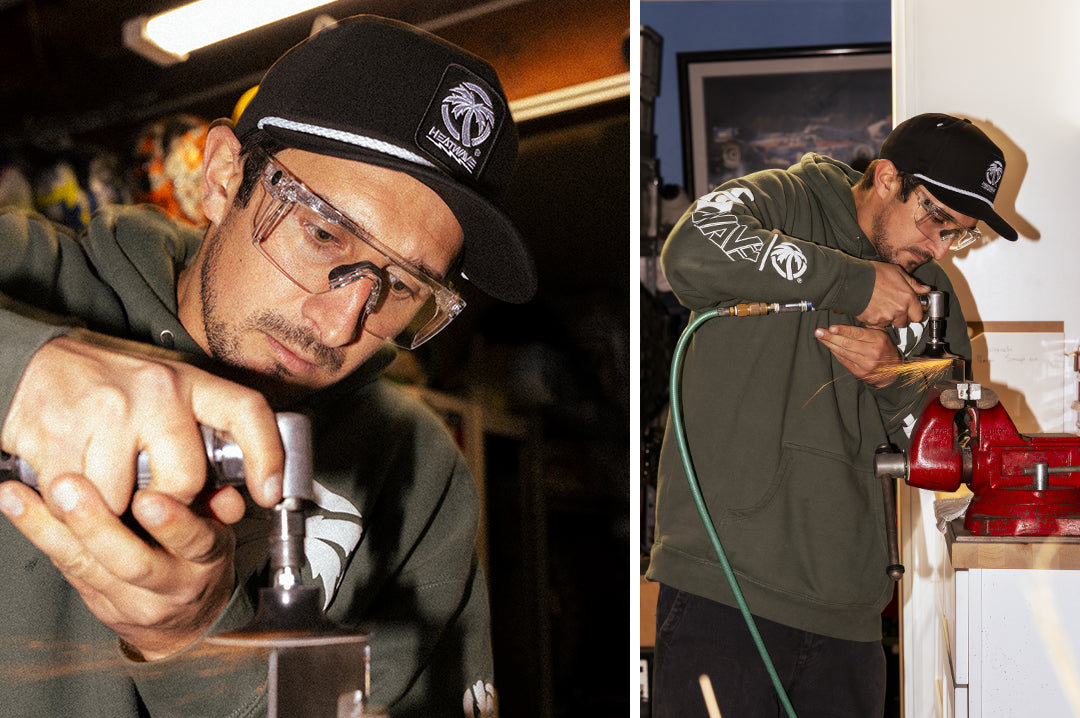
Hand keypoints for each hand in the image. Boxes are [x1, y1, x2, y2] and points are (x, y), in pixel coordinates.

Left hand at [0, 474, 236, 659]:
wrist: (185, 624)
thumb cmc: (201, 561)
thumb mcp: (223, 532)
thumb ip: (218, 506)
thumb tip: (221, 487)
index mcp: (207, 560)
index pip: (195, 543)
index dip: (174, 524)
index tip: (150, 499)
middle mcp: (169, 585)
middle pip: (132, 563)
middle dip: (98, 525)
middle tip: (69, 488)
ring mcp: (130, 599)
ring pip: (87, 567)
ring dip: (49, 528)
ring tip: (19, 496)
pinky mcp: (96, 602)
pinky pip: (63, 567)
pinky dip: (36, 532)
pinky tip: (13, 503)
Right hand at [1, 331, 283, 514]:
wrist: (35, 361)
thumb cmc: (110, 390)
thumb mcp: (167, 403)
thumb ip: (199, 449)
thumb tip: (228, 508)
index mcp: (188, 380)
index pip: (247, 411)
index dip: (267, 456)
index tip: (268, 492)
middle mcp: (155, 388)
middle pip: (185, 480)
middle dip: (167, 503)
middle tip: (147, 494)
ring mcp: (107, 409)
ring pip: (125, 501)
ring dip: (111, 508)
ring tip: (103, 481)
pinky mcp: (58, 432)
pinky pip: (76, 502)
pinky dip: (73, 507)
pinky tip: (74, 479)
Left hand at [814, 324, 901, 387]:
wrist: (893, 371)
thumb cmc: (885, 349)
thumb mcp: (883, 335)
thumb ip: (868, 328)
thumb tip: (851, 320)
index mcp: (878, 340)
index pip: (857, 334)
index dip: (843, 331)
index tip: (831, 328)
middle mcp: (872, 352)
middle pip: (847, 343)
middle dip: (831, 337)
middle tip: (819, 332)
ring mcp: (865, 364)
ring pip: (843, 352)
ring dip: (829, 344)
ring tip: (820, 337)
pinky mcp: (859, 372)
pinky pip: (844, 360)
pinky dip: (835, 352)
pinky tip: (829, 346)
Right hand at [857, 262, 928, 328]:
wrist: (852, 280)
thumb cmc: (873, 274)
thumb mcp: (897, 272)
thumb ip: (913, 283)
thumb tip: (925, 289)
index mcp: (908, 298)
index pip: (918, 316)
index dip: (915, 313)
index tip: (912, 311)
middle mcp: (899, 310)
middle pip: (904, 323)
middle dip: (901, 317)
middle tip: (893, 307)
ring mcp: (885, 317)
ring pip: (890, 324)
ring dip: (887, 318)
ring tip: (880, 306)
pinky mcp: (873, 322)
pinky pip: (877, 324)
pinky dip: (875, 319)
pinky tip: (872, 308)